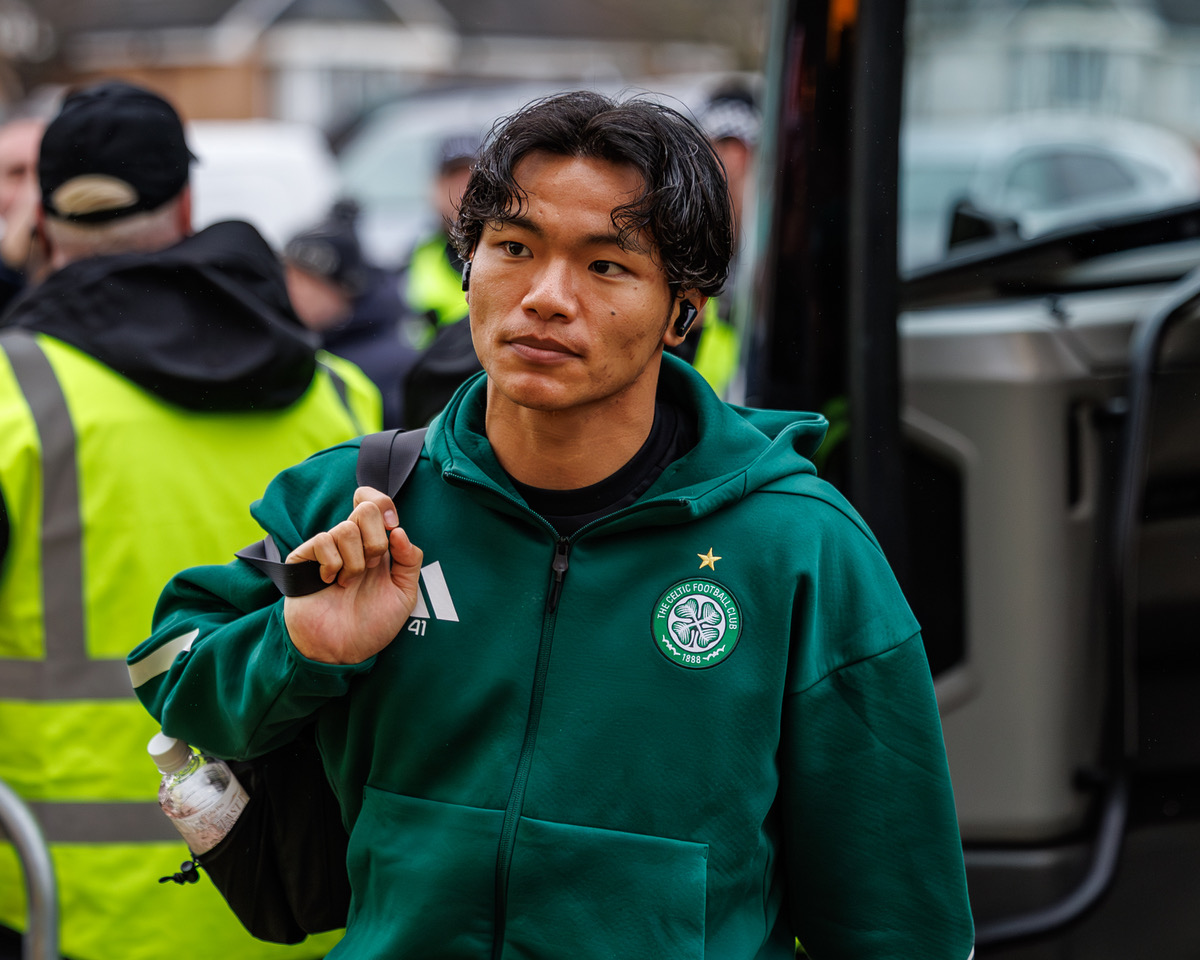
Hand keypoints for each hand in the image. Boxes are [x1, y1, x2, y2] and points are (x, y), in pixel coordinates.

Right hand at [282, 487, 423, 664]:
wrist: (342, 651)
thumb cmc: (371, 625)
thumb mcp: (404, 594)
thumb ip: (410, 561)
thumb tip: (399, 531)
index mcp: (375, 545)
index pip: (375, 503)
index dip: (385, 505)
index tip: (392, 528)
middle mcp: (352, 543)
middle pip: (366, 508)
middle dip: (376, 540)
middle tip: (372, 566)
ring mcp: (328, 549)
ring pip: (347, 529)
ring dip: (356, 562)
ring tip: (349, 584)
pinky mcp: (304, 558)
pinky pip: (323, 541)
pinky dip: (333, 564)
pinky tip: (330, 582)